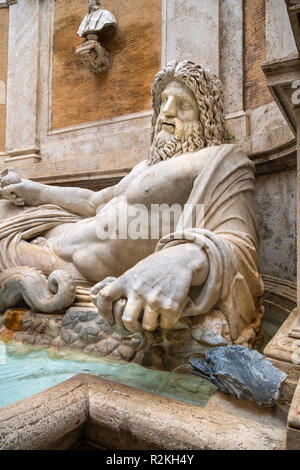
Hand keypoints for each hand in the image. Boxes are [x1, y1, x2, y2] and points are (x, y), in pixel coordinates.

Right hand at [0, 174, 39, 206]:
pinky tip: (23, 202)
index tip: (5, 191)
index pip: (6, 185)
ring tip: (21, 199)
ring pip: (11, 198)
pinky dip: (18, 203)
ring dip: (14, 200)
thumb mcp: (21, 186)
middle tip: (14, 196)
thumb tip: (2, 189)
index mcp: (16, 182)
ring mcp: (19, 194)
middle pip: (7, 193)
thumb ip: (11, 187)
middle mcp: (17, 188)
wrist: (43, 195)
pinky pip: (16, 203)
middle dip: (9, 195)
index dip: (4, 189)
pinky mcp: (22, 200)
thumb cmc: (33, 188)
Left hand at [90, 244, 207, 332]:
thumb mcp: (135, 273)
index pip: (105, 297)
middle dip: (132, 327)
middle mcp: (138, 291)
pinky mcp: (170, 307)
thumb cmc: (154, 269)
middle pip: (127, 320)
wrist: (179, 261)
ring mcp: (154, 300)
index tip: (109, 318)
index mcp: (126, 281)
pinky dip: (167, 321)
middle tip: (137, 326)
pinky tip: (169, 309)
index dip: (104, 311)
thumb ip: (124, 288)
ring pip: (148, 326)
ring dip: (152, 323)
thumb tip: (113, 308)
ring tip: (156, 314)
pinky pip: (165, 325)